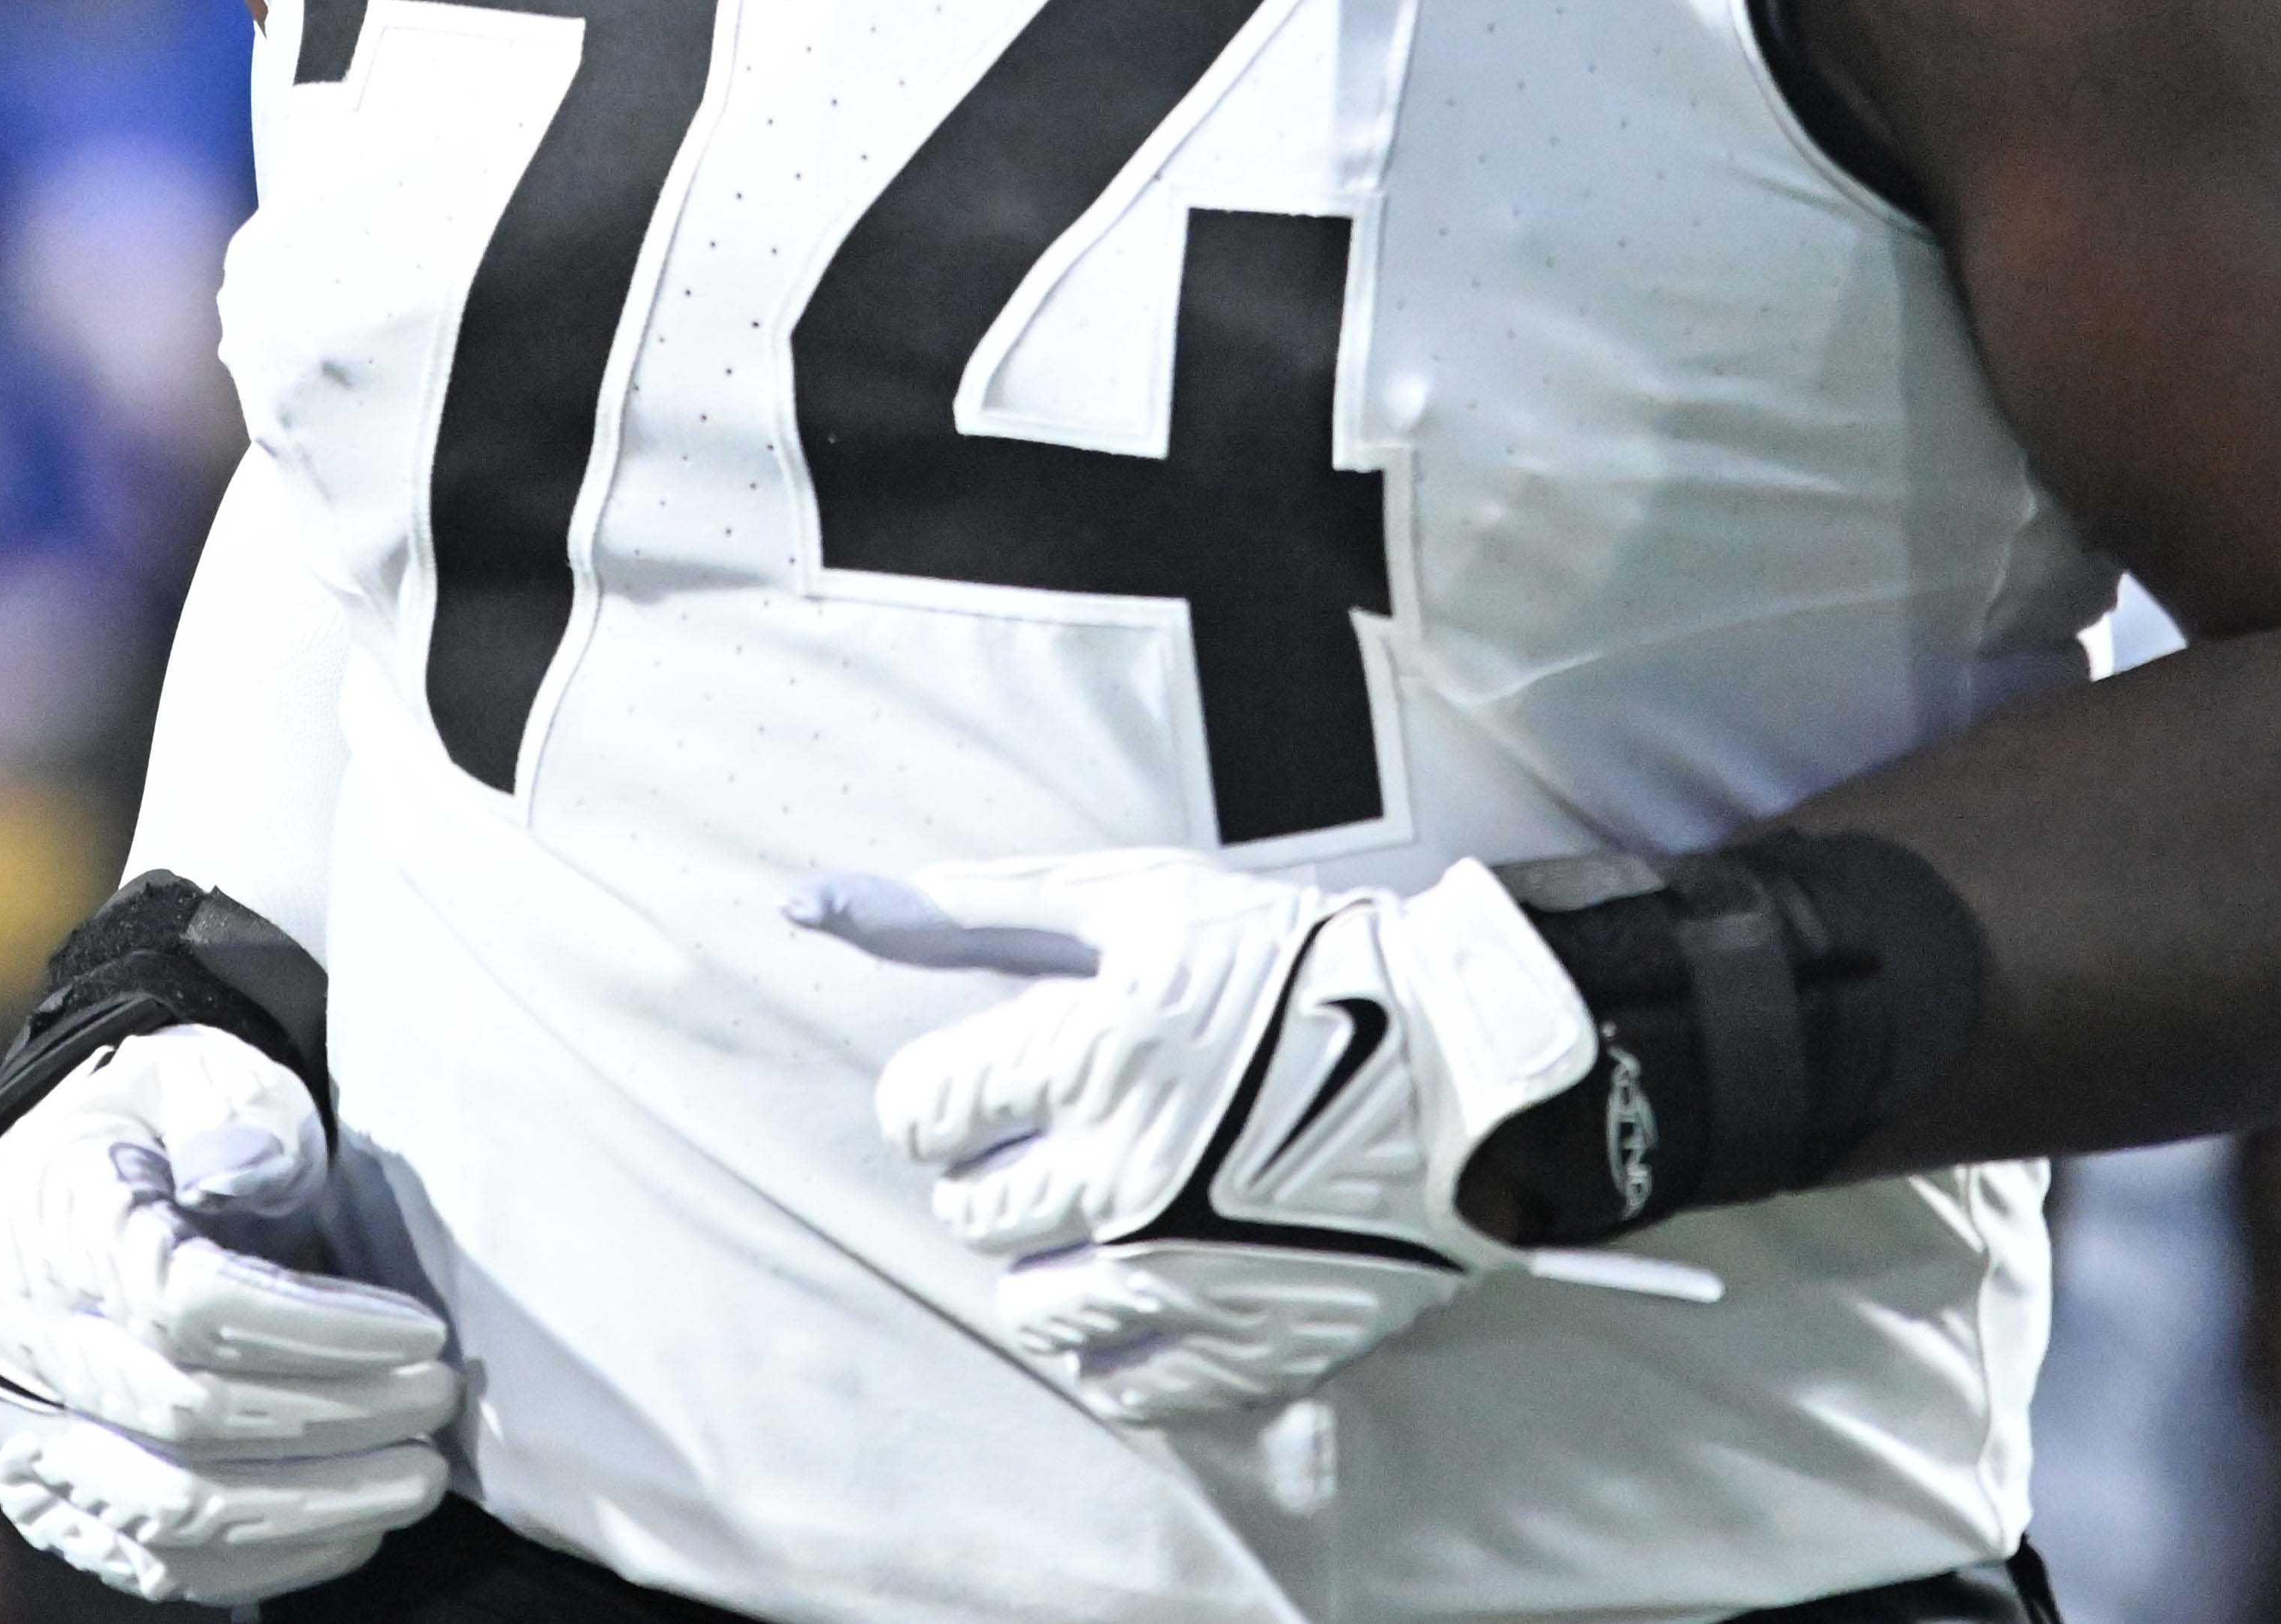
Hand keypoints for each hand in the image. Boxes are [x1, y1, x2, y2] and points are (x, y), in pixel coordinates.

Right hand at [0, 1025, 458, 1602]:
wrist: (69, 1179)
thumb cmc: (161, 1126)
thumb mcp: (205, 1080)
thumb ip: (235, 1120)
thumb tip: (250, 1170)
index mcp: (60, 1227)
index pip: (189, 1302)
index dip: (319, 1330)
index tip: (419, 1328)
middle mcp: (25, 1342)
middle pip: (189, 1414)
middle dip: (338, 1417)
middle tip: (438, 1399)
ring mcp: (28, 1436)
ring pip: (175, 1508)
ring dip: (316, 1504)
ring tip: (418, 1474)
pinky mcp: (56, 1506)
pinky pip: (159, 1564)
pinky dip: (267, 1558)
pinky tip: (355, 1525)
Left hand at [799, 849, 1683, 1424]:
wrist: (1463, 1063)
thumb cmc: (1293, 963)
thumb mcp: (1132, 898)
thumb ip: (969, 910)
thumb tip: (817, 904)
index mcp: (1090, 1052)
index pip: (919, 1114)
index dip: (953, 1091)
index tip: (1003, 1078)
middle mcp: (1121, 1174)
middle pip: (968, 1210)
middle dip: (1007, 1165)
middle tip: (1081, 1129)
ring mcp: (1178, 1274)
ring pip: (1027, 1306)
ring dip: (1054, 1254)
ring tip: (1120, 1200)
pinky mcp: (1236, 1344)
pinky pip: (1112, 1382)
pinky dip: (1116, 1337)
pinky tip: (1155, 1272)